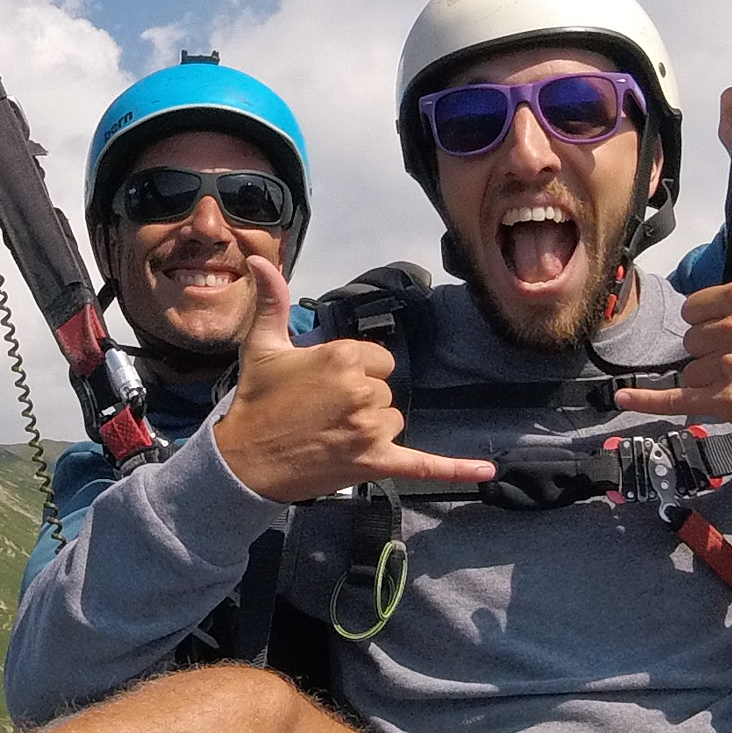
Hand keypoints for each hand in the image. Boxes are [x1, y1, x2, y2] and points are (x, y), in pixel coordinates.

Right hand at [212, 257, 494, 503]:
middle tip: (321, 413)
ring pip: (393, 421)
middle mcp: (363, 390)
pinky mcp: (375, 462)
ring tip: (331, 435)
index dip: (353, 373)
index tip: (322, 386)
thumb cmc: (255, 401)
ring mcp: (370, 428)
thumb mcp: (263, 345)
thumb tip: (260, 259)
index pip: (377, 360)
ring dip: (370, 429)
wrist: (243, 461)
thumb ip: (272, 300)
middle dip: (359, 401)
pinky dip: (457, 468)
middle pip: (385, 391)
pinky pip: (424, 463)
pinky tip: (488, 472)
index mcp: (343, 356)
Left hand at [610, 202, 731, 453]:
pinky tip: (623, 397)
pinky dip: (648, 400)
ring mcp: (731, 365)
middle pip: (691, 337)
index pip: (694, 307)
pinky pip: (675, 397)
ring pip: (689, 368)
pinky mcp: (725, 400)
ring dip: (708, 378)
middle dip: (710, 350)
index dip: (710, 321)